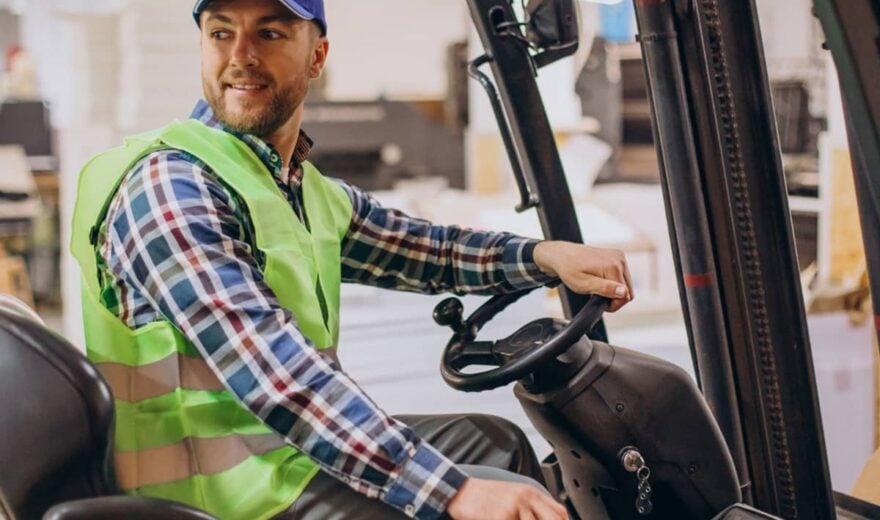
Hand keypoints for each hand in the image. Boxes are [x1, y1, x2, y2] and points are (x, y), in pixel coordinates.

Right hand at [446, 478, 567, 519]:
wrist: (460, 492)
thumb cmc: (485, 496)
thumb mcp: (513, 495)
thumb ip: (531, 507)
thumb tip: (550, 517)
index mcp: (531, 492)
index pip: (559, 513)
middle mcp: (526, 498)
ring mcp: (514, 507)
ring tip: (512, 519)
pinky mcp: (501, 517)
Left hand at [533, 241, 632, 311]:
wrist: (562, 255)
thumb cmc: (569, 269)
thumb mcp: (584, 284)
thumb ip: (605, 289)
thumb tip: (623, 292)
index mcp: (614, 266)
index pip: (625, 295)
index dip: (614, 304)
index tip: (601, 304)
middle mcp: (619, 259)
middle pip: (628, 290)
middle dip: (614, 297)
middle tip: (597, 296)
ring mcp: (619, 256)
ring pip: (626, 284)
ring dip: (613, 289)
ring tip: (597, 288)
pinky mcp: (617, 256)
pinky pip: (622, 275)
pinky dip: (613, 281)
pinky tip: (600, 280)